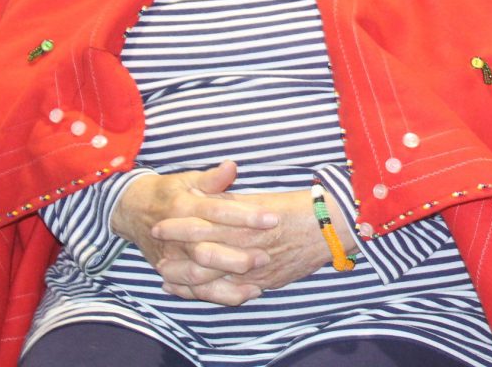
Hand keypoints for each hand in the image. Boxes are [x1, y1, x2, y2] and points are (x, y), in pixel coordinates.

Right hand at [110, 160, 276, 304]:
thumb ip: (212, 178)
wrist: (133, 210)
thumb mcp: (188, 179)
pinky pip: (193, 291)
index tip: (272, 219)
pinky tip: (245, 294)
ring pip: (199, 276)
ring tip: (260, 281)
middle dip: (237, 256)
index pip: (217, 212)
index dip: (246, 216)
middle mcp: (177, 237)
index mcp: (184, 208)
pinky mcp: (171, 274)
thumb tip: (231, 167)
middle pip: (206, 251)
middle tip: (266, 255)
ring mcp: (172, 259)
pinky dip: (218, 296)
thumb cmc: (170, 192)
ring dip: (229, 281)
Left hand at [158, 186, 351, 293]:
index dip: (178, 227)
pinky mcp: (266, 281)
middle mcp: (248, 248)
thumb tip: (209, 197)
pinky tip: (200, 292)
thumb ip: (235, 201)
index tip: (159, 225)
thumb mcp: (265, 197)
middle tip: (156, 258)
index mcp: (245, 223)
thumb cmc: (302, 206)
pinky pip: (234, 294)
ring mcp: (257, 269)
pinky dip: (213, 294)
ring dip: (187, 280)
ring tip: (167, 279)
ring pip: (214, 280)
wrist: (334, 226)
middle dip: (176, 258)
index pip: (203, 225)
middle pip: (202, 256)